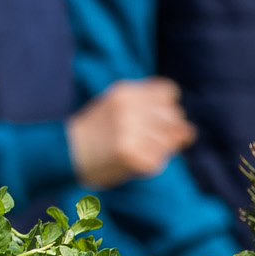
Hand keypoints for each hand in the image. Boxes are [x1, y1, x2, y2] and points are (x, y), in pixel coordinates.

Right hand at [66, 77, 196, 188]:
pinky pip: (160, 160)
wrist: (64, 152)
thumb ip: (150, 110)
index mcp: (125, 92)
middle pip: (174, 116)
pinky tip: (133, 161)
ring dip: (159, 147)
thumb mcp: (117, 106)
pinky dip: (152, 163)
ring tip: (136, 149)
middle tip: (142, 137)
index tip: (152, 115)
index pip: (170, 92)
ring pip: (170, 140)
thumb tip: (190, 131)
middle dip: (166, 128)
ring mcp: (132, 134)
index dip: (166, 106)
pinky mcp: (133, 157)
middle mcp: (130, 110)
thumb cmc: (95, 130)